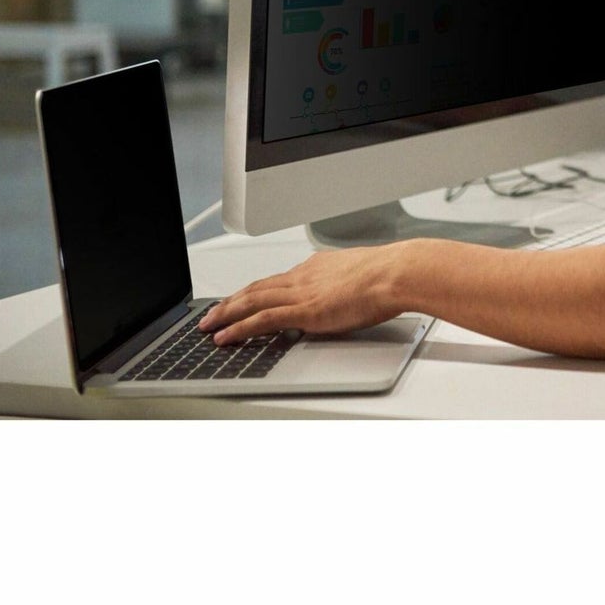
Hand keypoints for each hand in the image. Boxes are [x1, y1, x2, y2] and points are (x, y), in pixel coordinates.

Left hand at [199, 247, 406, 344]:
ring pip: (252, 301)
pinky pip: (261, 319)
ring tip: (208, 326)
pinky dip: (239, 328)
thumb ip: (346, 285)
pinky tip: (224, 337)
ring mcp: (301, 293)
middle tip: (212, 312)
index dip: (255, 290)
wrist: (395, 273)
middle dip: (232, 301)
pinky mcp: (303, 310)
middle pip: (257, 288)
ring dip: (226, 313)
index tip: (242, 297)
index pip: (277, 280)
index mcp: (318, 267)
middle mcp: (304, 276)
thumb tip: (347, 295)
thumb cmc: (389, 275)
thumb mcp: (362, 276)